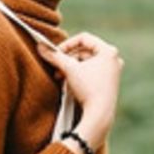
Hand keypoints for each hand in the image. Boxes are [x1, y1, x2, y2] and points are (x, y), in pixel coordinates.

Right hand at [35, 31, 123, 151]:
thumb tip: (40, 46)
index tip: (56, 53)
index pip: (84, 38)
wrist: (99, 115)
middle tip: (56, 67)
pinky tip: (68, 83)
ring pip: (86, 62)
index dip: (67, 44)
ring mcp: (112, 71)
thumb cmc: (88, 89)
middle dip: (67, 59)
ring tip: (59, 77)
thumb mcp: (69, 69)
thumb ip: (54, 56)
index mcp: (108, 51)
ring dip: (70, 67)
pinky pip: (91, 71)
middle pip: (84, 51)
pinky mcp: (109, 82)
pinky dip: (78, 74)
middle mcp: (114, 59)